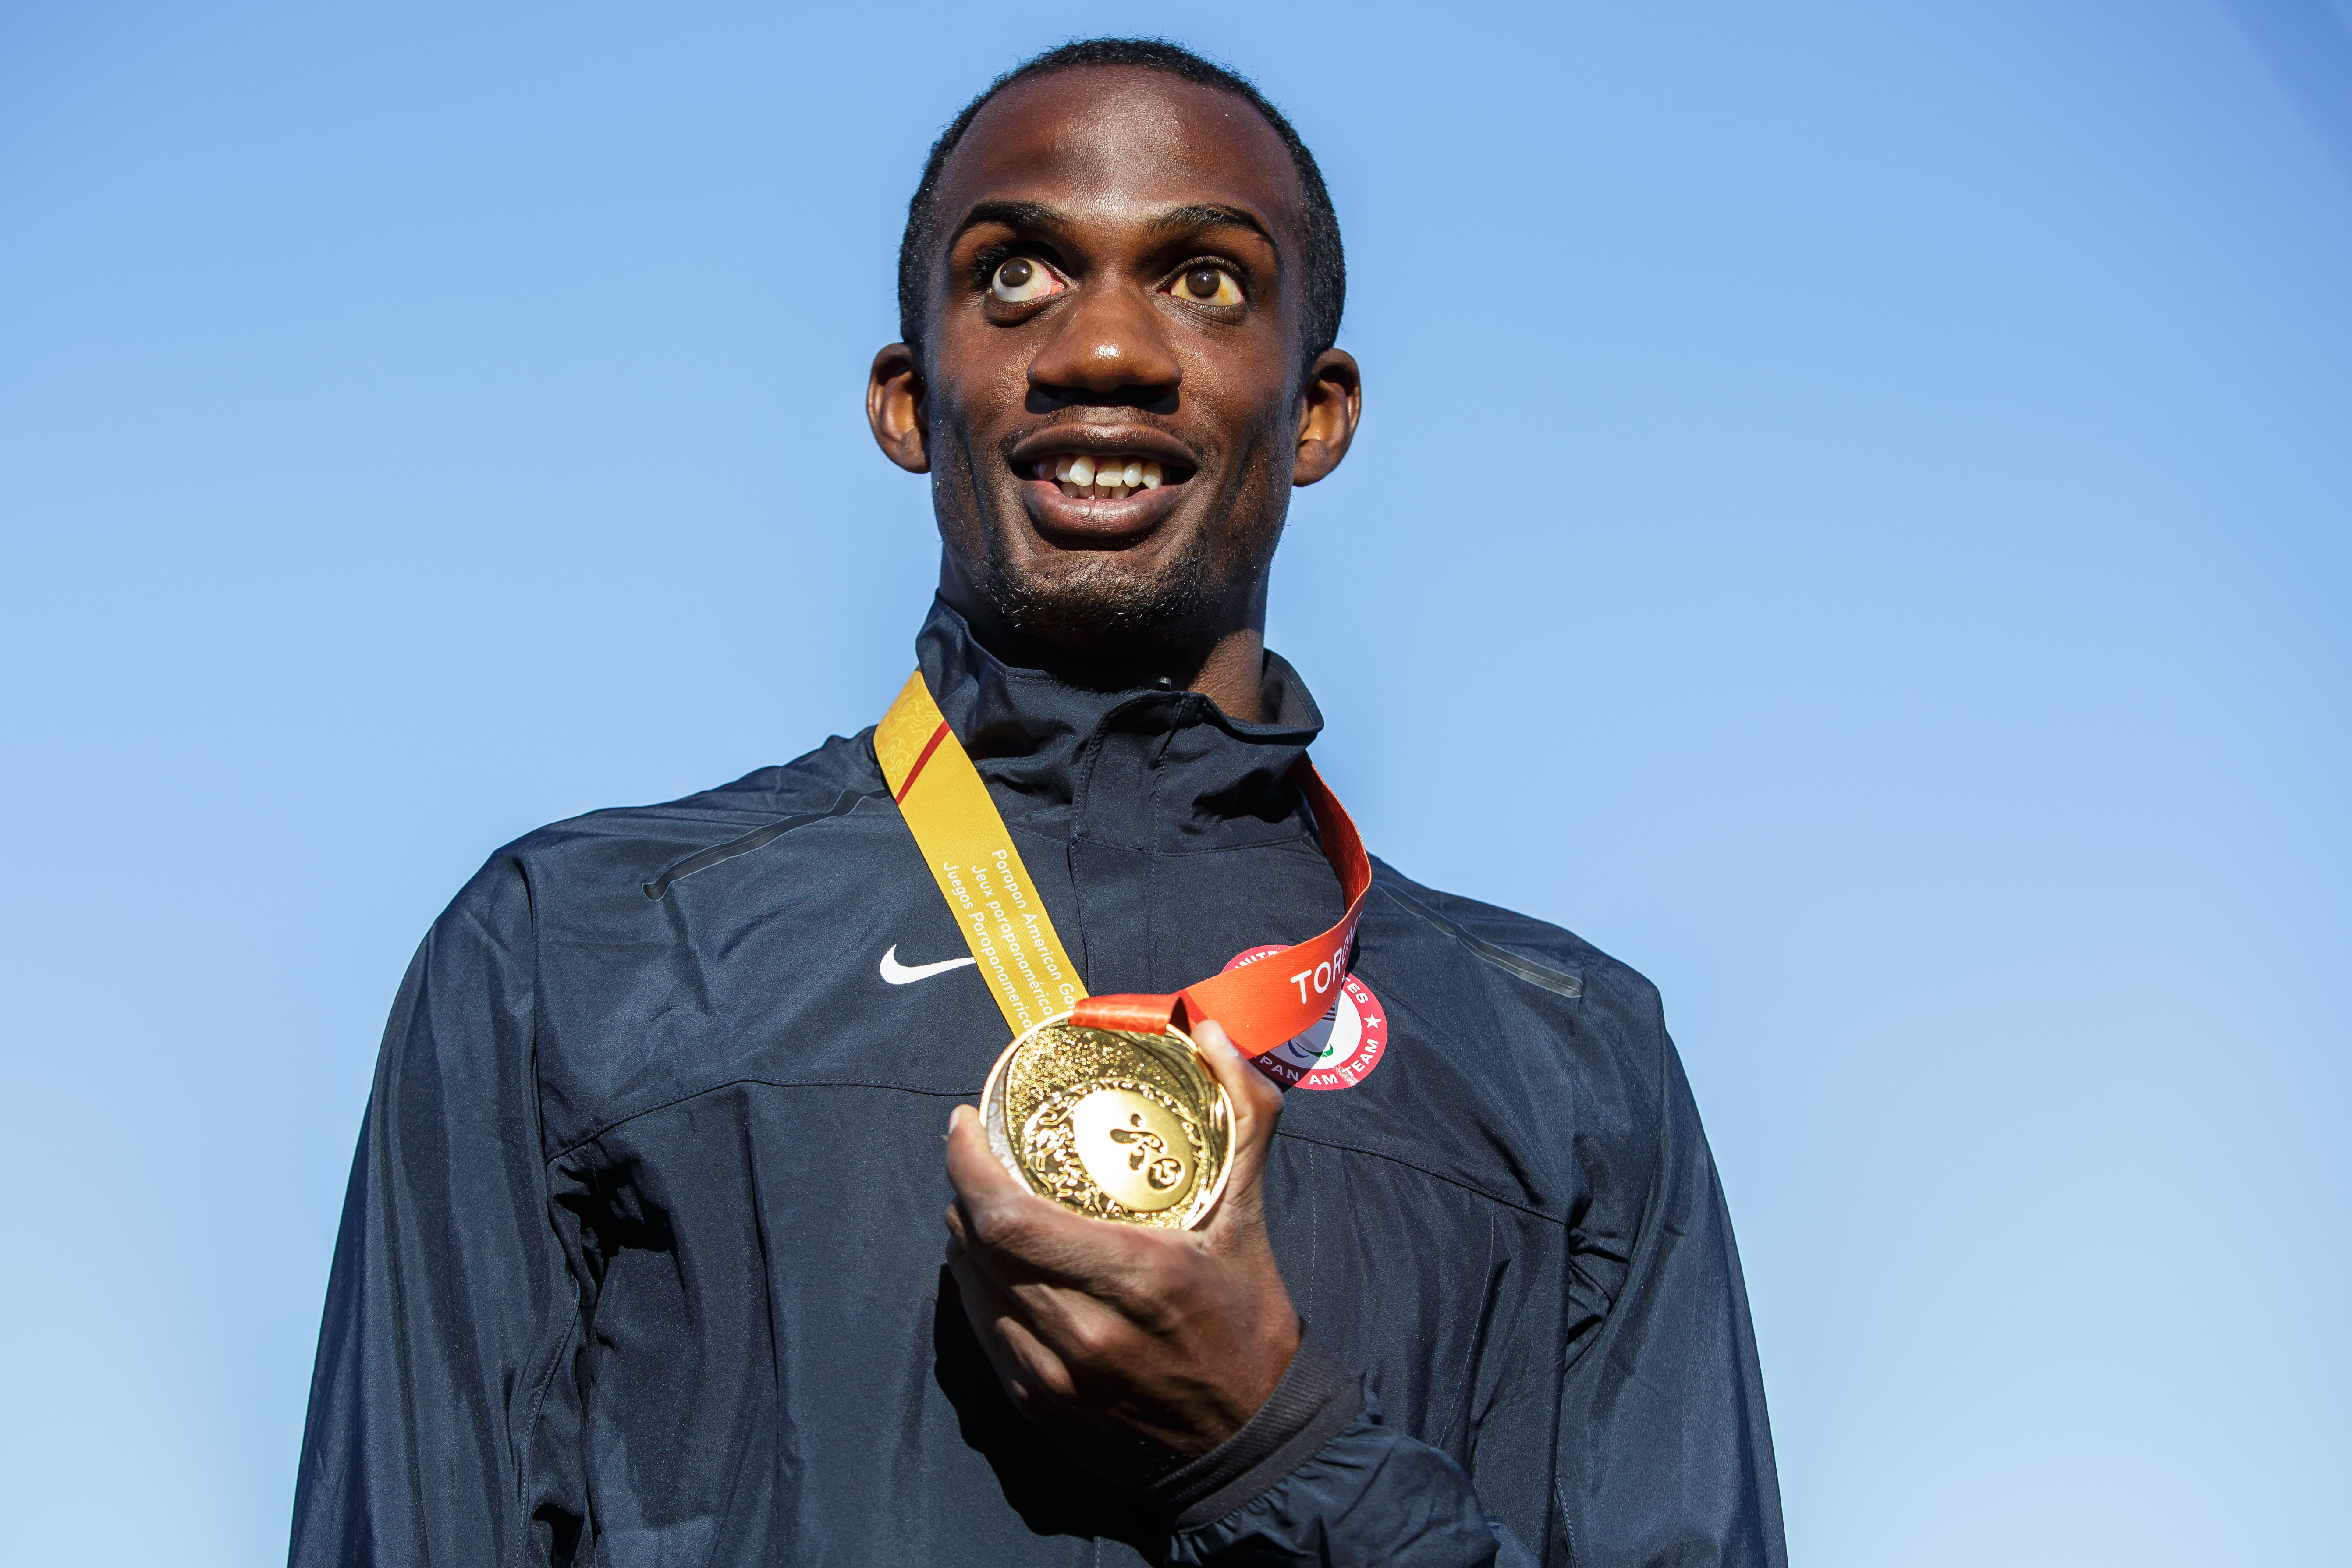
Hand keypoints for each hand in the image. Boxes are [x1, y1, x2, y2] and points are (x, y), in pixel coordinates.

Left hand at [943, 1018, 1299, 1488]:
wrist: (1251, 1444)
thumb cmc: (1250, 1322)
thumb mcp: (1251, 1217)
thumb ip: (1242, 1116)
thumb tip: (1217, 1034)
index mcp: (1132, 1277)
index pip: (1008, 1216)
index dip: (967, 1164)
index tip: (961, 1125)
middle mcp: (1081, 1332)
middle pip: (979, 1246)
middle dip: (965, 1192)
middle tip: (976, 1155)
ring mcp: (1053, 1376)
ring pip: (973, 1288)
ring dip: (968, 1240)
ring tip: (984, 1205)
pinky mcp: (1039, 1408)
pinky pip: (984, 1333)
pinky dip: (981, 1290)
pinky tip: (996, 1268)